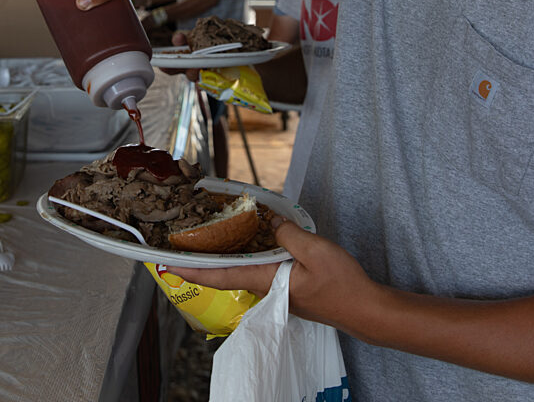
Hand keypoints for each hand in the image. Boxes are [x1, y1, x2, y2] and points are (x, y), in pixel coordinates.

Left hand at [169, 220, 372, 325]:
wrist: (366, 310)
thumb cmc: (342, 285)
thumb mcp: (315, 250)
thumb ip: (288, 234)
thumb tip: (269, 223)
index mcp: (267, 281)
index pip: (221, 275)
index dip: (192, 269)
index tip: (167, 264)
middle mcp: (266, 288)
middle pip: (226, 272)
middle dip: (202, 259)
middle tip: (181, 243)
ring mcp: (277, 290)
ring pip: (243, 270)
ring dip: (224, 256)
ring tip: (208, 238)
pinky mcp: (288, 288)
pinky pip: (260, 269)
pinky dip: (248, 255)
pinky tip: (250, 241)